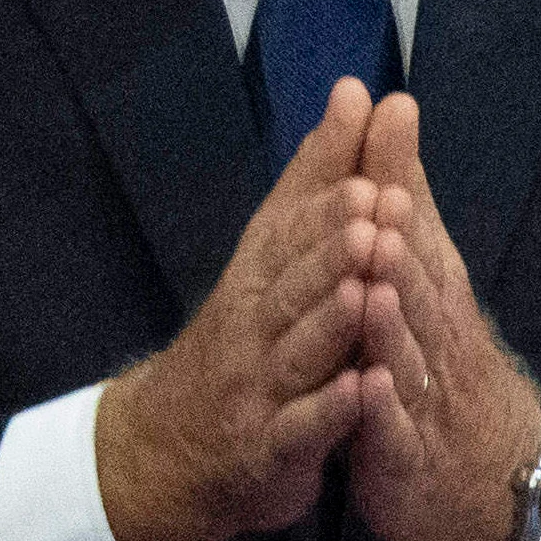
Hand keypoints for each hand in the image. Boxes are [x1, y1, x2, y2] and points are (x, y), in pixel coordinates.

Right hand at [91, 78, 380, 540]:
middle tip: (373, 212)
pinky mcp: (269, 449)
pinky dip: (328, 411)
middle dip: (331, 248)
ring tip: (367, 289)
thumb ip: (317, 178)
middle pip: (292, 284)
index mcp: (259, 277)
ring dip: (331, 320)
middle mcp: (253, 326)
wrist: (167, 448)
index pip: (290, 232)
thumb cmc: (240, 338)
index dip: (325, 206)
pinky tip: (360, 391)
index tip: (367, 175)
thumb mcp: (272, 250)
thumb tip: (355, 91)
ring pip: (296, 350)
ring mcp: (258, 389)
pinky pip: (298, 429)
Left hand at [337, 92, 540, 540]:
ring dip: (391, 320)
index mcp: (433, 291)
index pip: (416, 227)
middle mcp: (434, 336)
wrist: (495, 472)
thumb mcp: (426, 273)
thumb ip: (402, 196)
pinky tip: (368, 385)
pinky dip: (383, 410)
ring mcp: (423, 397)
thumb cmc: (444, 358)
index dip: (398, 181)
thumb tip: (390, 105)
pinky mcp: (406, 454)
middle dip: (400, 245)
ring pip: (407, 353)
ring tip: (373, 282)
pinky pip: (394, 431)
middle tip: (380, 202)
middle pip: (418, 286)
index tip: (385, 125)